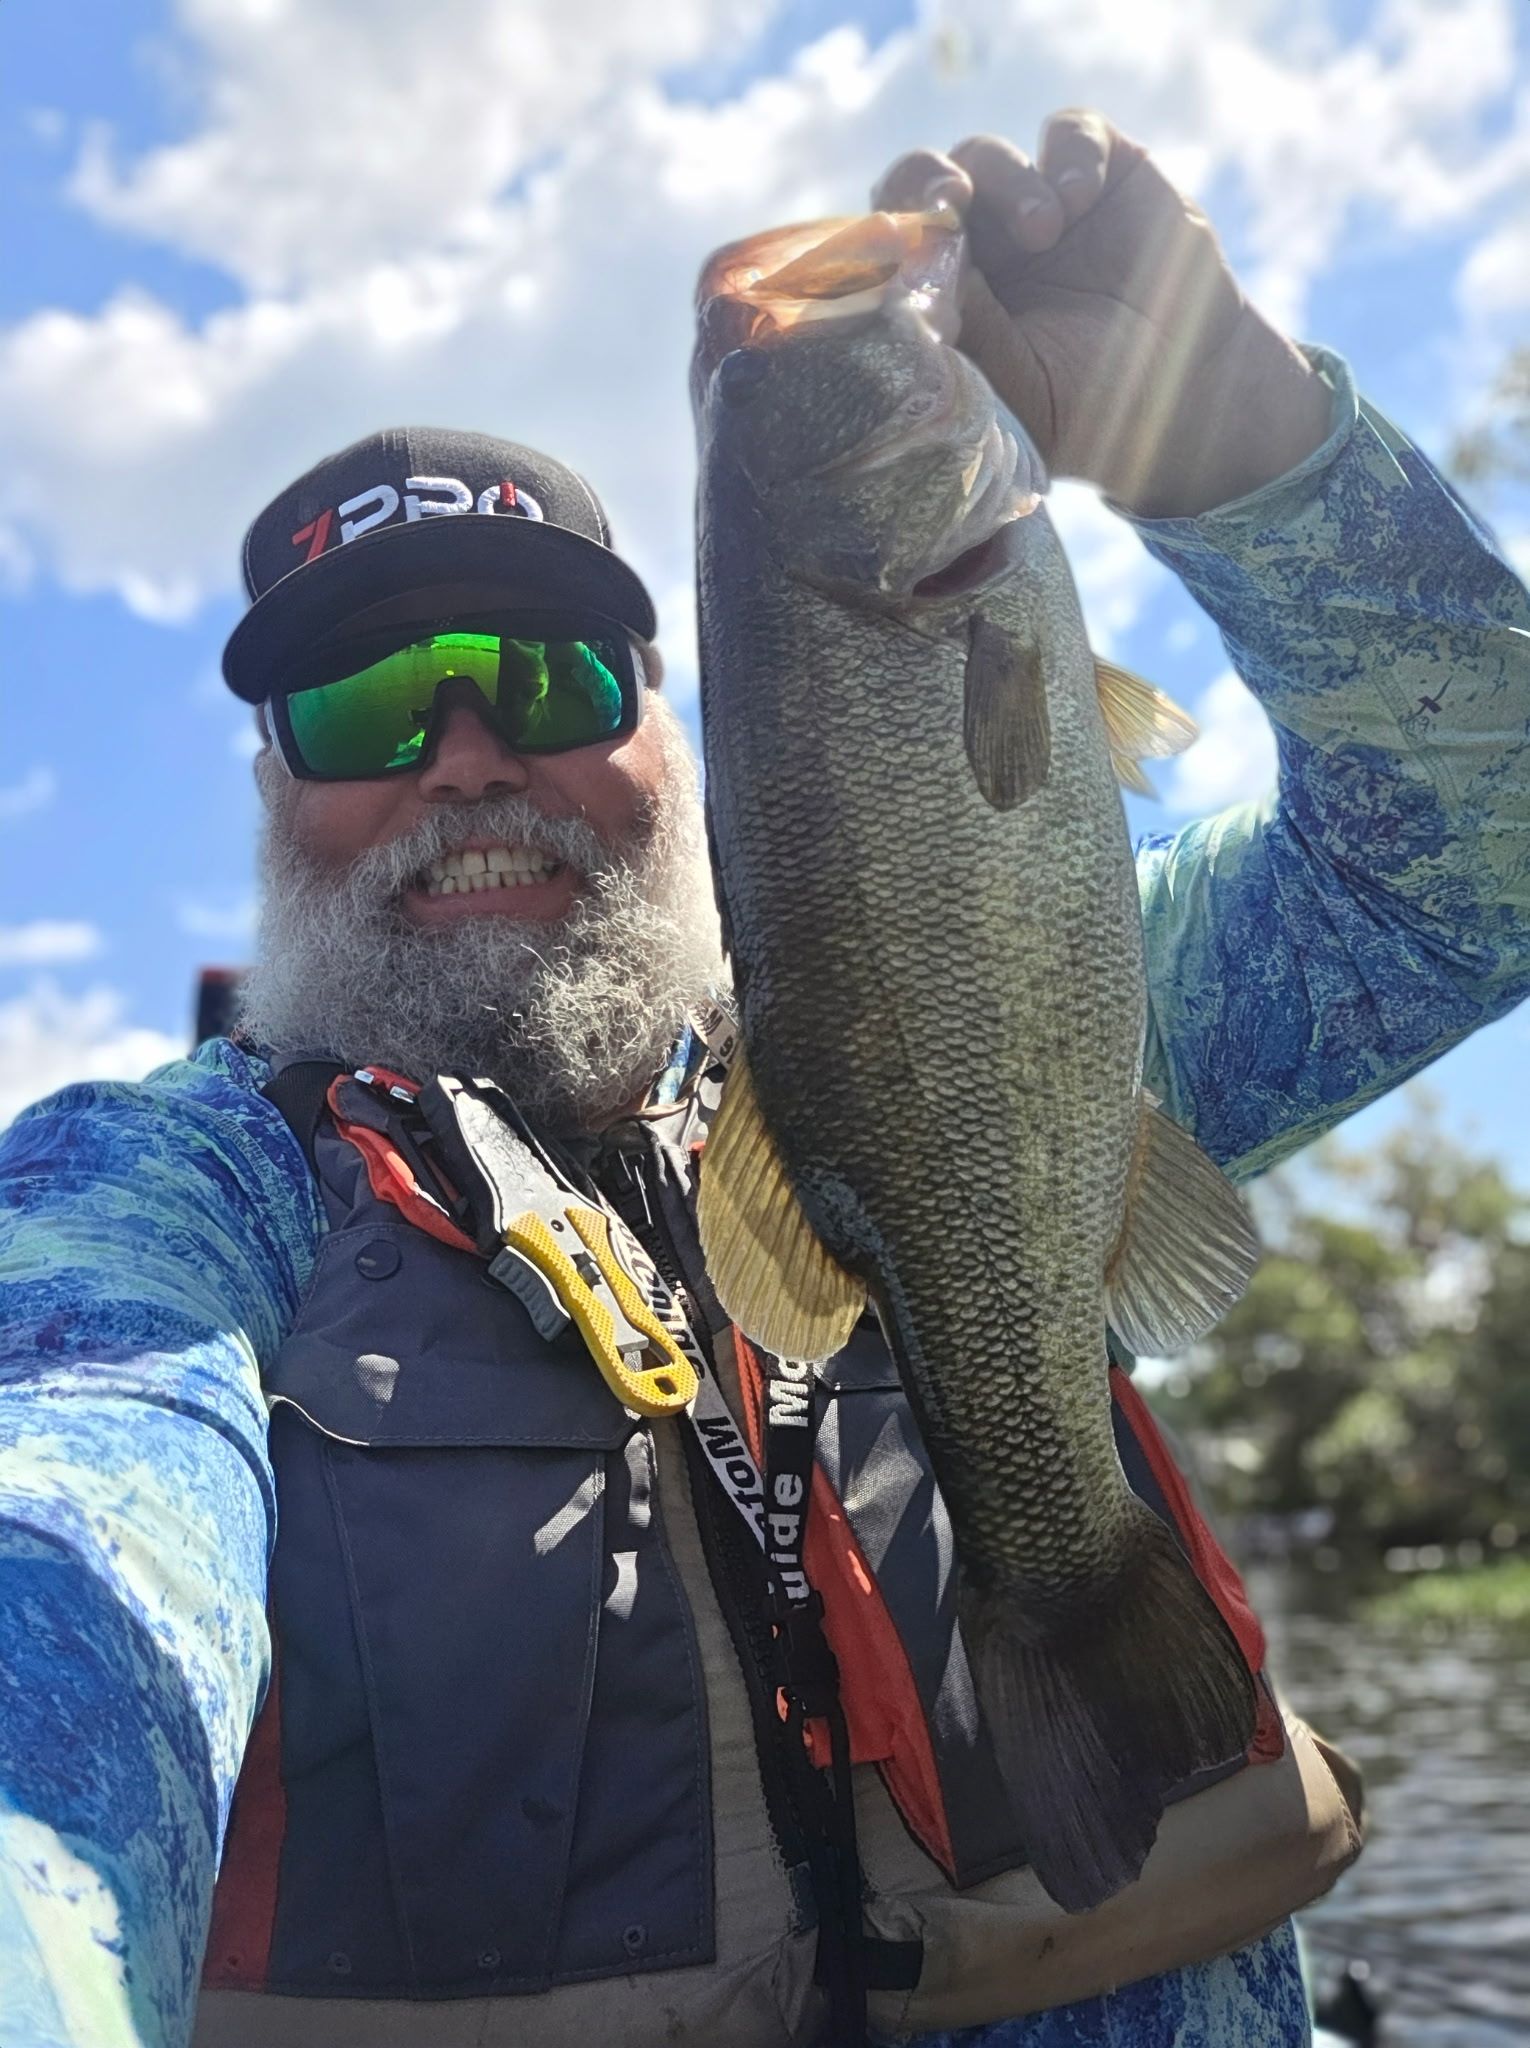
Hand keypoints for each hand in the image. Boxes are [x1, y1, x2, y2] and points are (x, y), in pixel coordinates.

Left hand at [873, 112, 1332, 518]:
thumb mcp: (1016, 391)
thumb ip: (969, 337)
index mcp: (946, 295)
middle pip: (923, 179)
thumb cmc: (1086, 408)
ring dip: (1006, 182)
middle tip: (949, 205)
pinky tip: (1082, 197)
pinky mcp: (1101, 172)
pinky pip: (1070, 131)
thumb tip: (915, 279)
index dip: (889, 231)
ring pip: (985, 154)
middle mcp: (981, 244)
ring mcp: (1037, 203)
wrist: (1184, 393)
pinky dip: (1069, 153)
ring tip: (1045, 232)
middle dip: (923, 181)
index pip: (892, 243)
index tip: (909, 245)